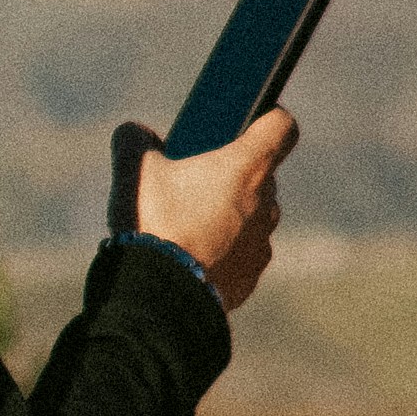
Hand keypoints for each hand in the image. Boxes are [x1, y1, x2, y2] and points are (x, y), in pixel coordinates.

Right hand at [130, 106, 296, 316]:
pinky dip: (225, 248)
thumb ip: (135, 140)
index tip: (250, 121)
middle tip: (197, 176)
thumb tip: (136, 133)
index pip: (282, 127)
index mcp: (247, 167)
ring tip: (190, 220)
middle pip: (262, 174)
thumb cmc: (156, 224)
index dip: (269, 118)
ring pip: (254, 215)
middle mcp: (265, 204)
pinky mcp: (250, 277)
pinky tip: (192, 253)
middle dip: (235, 172)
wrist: (161, 297)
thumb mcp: (135, 170)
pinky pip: (243, 252)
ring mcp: (261, 244)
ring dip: (232, 212)